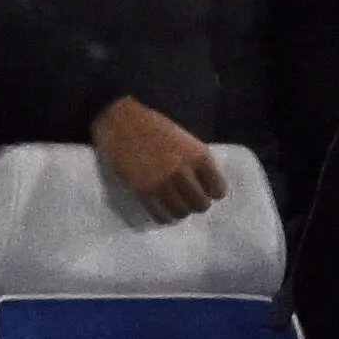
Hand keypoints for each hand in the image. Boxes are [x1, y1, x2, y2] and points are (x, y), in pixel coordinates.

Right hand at [91, 95, 226, 223]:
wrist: (121, 121)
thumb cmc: (154, 126)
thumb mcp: (186, 139)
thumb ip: (196, 160)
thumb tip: (205, 182)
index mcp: (198, 155)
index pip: (218, 188)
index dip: (214, 192)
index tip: (208, 191)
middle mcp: (183, 172)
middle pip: (200, 204)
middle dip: (198, 203)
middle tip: (190, 199)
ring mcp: (162, 183)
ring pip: (181, 212)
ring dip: (181, 211)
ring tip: (176, 205)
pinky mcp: (142, 192)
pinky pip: (160, 215)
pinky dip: (164, 217)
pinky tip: (163, 211)